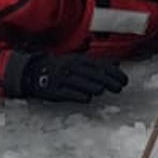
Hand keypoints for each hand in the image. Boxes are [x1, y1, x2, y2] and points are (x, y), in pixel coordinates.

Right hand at [12, 52, 127, 102]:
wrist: (33, 72)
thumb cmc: (59, 67)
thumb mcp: (77, 60)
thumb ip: (96, 63)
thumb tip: (117, 64)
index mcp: (77, 59)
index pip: (101, 66)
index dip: (114, 74)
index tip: (124, 80)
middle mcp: (72, 68)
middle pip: (97, 76)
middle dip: (111, 82)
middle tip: (119, 88)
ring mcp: (63, 79)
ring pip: (86, 85)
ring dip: (97, 88)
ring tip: (102, 91)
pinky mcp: (56, 91)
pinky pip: (72, 95)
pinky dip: (82, 96)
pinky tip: (87, 97)